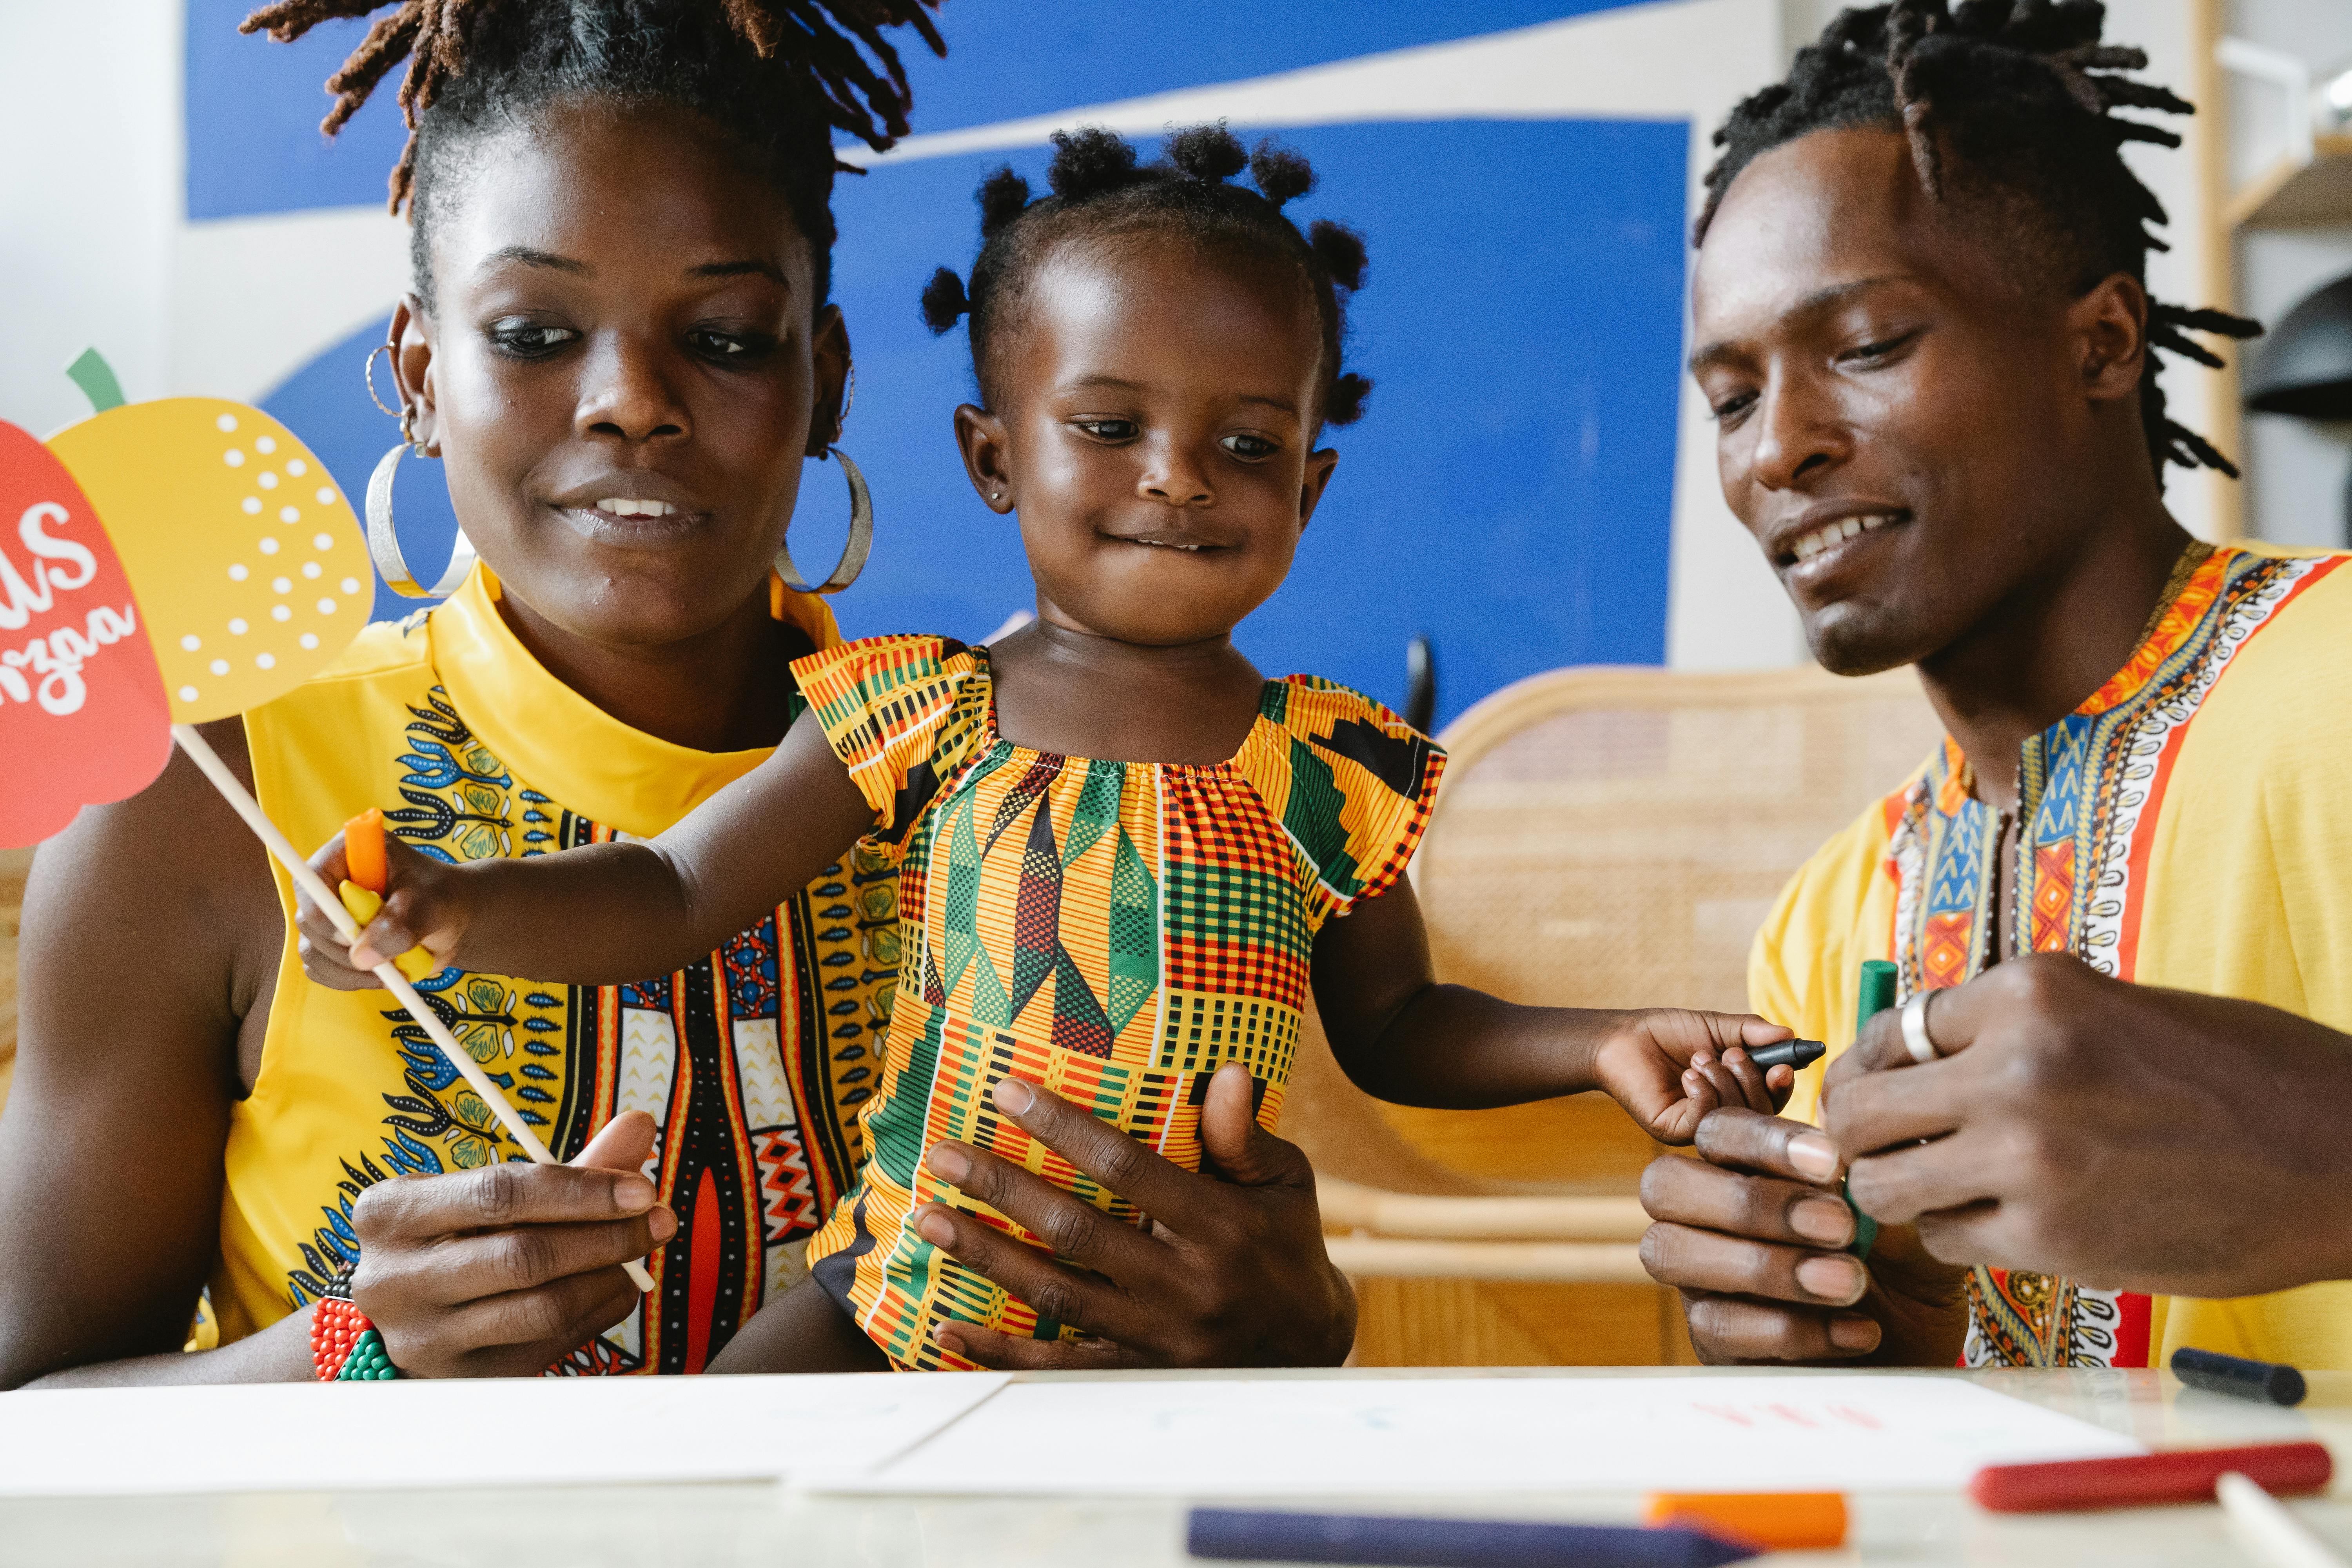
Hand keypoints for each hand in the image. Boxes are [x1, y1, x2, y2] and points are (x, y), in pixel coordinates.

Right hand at [295, 827, 470, 988]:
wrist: (452, 919)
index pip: (312, 880)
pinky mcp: (331, 943)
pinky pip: (320, 969)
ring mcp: (328, 915)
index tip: (350, 936)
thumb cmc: (442, 898)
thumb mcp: (429, 905)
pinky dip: (347, 980)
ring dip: (347, 970)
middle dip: (342, 948)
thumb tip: (361, 958)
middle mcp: (330, 883)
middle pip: (308, 921)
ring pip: (311, 950)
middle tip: (383, 960)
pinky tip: (380, 977)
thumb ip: (399, 926)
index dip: (323, 911)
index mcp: (348, 854)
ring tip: (390, 971)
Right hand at [347, 1111, 675, 1377]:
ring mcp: (425, 1337)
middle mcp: (396, 1279)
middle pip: (526, 1255)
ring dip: (610, 1276)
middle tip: (660, 1219)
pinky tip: (617, 1286)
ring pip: (544, 1307)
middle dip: (607, 1235)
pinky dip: (598, 1312)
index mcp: (393, 1212)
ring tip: (641, 1252)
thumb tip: (641, 1125)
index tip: (641, 1189)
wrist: (406, 1319)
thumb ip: (569, 1167)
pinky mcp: (463, 1377)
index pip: (502, 1193)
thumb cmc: (457, 1239)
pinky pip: (552, 1342)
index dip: (582, 1190)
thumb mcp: (489, 1195)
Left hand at [907, 1062, 1354, 1369]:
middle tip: (943, 1154)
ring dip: (986, 1258)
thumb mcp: (1285, 1183)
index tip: (1006, 1090)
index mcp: (1219, 1225)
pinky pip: (1059, 1366)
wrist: (1310, 1346)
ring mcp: (1157, 1335)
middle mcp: (1184, 1283)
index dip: (1064, 1128)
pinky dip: (1000, 1352)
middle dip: (1003, 1189)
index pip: (1128, 1168)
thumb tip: (1225, 1071)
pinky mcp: (1136, 1372)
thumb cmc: (1286, 1243)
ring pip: (1056, 1294)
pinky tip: (946, 1330)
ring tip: (928, 1219)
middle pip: (1077, 1231)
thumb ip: (1244, 1135)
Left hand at [1594, 1010, 1798, 1144]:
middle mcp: (1722, 1114)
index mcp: (1737, 1092)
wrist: (1623, 1038)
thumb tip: (1790, 1035)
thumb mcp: (1716, 1028)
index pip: (1772, 1100)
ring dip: (1722, 1081)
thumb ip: (1752, 1033)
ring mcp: (1699, 1126)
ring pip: (1734, 1116)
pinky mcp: (1674, 1130)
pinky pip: (1705, 1121)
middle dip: (1749, 1079)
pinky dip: (1703, 1094)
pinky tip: (1689, 1075)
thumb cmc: (1669, 1032)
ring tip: (1699, 1058)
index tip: (1782, 1067)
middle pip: (1761, 1113)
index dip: (1782, 1087)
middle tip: (1728, 1054)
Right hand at [1638, 1107, 1965, 1364]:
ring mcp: (1698, 1277)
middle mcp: (1703, 1214)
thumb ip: (1871, 1180)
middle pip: (1665, 1184)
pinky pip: (1718, 1326)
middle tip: (1840, 1227)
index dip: (1763, 1140)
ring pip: (1671, 1252)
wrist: (1917, 1346)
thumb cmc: (1900, 1263)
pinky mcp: (1710, 1339)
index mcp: (1743, 1164)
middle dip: (1750, 1203)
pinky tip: (1858, 1330)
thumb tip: (1850, 1158)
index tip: (1833, 1164)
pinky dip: (1794, 1328)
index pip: (1717, 1129)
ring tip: (1851, 1282)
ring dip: (1765, 1266)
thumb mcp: (1899, 1213)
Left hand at [1824, 953, 2351, 1297]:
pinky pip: (1946, 1238)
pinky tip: (2007, 1221)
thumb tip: (1909, 1055)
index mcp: (2031, 993)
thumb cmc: (2237, 1078)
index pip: (1888, 1031)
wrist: (2345, 1158)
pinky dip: (1960, 1234)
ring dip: (1902, 1192)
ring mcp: (2027, 1156)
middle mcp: (2014, 1067)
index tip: (1873, 1091)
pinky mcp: (2049, 1236)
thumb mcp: (2112, 1008)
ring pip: (1884, 1186)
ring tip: (1944, 1188)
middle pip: (1857, 1111)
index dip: (1868, 1068)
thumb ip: (2010, 1026)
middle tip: (1885, 1150)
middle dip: (1860, 1135)